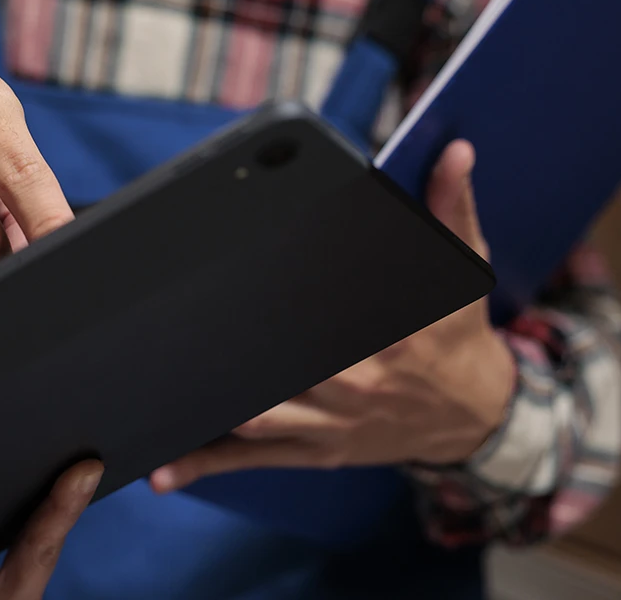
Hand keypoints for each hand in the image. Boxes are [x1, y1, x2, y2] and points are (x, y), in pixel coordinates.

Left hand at [150, 140, 516, 490]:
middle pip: (273, 362)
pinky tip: (162, 470)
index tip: (225, 271)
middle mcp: (352, 384)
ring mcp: (329, 423)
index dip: (273, 294)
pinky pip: (255, 460)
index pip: (318, 310)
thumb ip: (451, 206)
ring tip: (144, 392)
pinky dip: (207, 464)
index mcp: (384, 334)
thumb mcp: (461, 269)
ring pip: (253, 416)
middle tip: (164, 324)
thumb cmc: (457, 335)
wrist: (476, 417)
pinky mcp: (316, 450)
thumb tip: (452, 150)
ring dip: (201, 405)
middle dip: (223, 346)